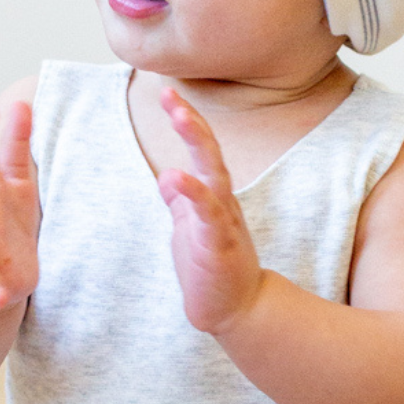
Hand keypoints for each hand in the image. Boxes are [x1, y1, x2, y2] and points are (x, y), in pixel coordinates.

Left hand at [156, 88, 263, 333]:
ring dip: (197, 144)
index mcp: (213, 197)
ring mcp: (222, 222)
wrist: (237, 310)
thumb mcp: (189, 227)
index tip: (169, 93)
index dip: (187, 122)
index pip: (202, 152)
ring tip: (179, 116)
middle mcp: (221, 203)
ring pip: (213, 176)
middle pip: (210, 154)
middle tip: (171, 94)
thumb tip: (167, 174)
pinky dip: (194, 193)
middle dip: (192, 122)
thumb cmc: (212, 268)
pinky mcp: (218, 246)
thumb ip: (180, 200)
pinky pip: (208, 215)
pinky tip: (176, 177)